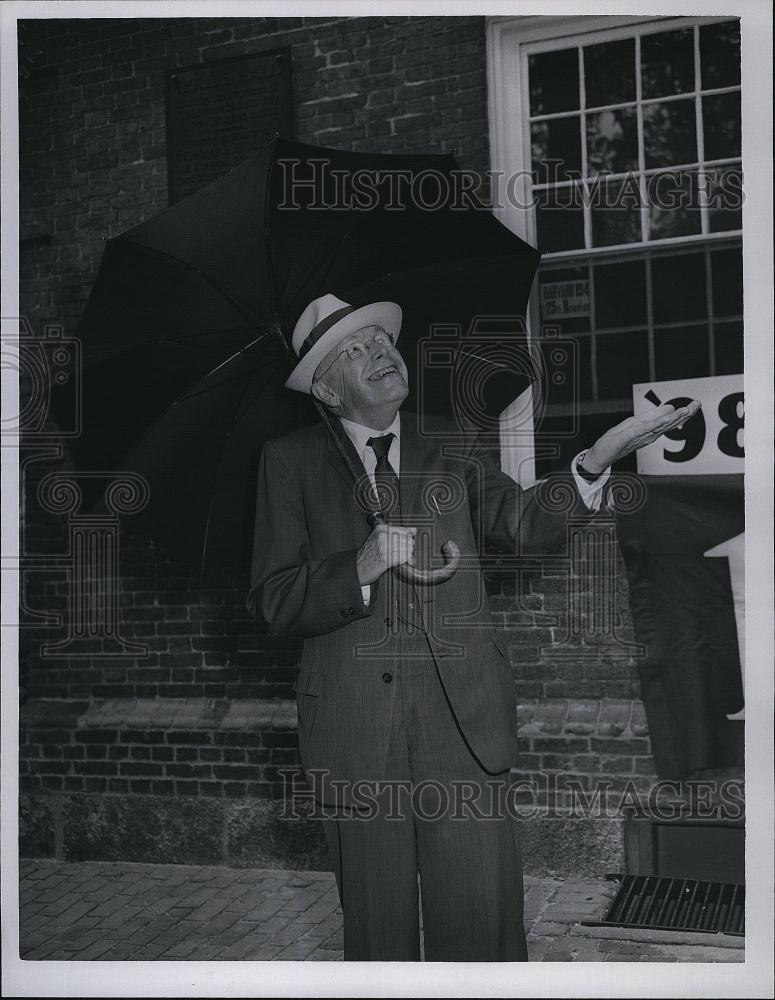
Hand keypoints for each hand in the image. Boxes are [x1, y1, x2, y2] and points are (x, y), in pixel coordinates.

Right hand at [356, 524, 416, 584]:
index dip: (410, 538)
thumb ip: (395, 533)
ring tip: (400, 557)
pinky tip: (398, 561)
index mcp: (381, 529)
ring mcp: (385, 547)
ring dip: (407, 555)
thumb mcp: (378, 538)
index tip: (409, 542)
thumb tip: (413, 530)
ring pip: (408, 549)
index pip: (405, 530)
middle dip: (409, 548)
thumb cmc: (368, 554)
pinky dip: (404, 561)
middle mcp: (383, 536)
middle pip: (408, 540)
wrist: (357, 567)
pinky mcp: (387, 558)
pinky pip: (404, 558)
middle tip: (403, 552)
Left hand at [582, 400, 702, 473]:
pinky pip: (645, 429)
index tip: (696, 404)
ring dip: (674, 418)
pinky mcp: (630, 436)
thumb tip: (670, 408)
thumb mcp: (637, 423)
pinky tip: (665, 418)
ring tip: (686, 410)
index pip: (671, 421)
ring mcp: (641, 435)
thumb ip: (653, 417)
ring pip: (661, 426)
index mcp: (652, 430)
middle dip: (684, 414)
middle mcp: (650, 434)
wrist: (602, 453)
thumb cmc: (618, 438)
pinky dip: (656, 423)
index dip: (684, 413)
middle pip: (670, 423)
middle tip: (698, 404)